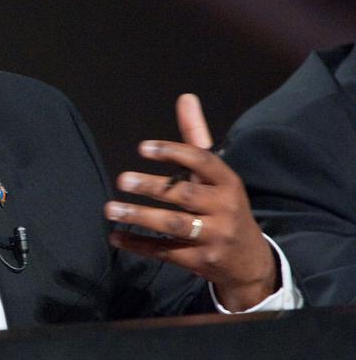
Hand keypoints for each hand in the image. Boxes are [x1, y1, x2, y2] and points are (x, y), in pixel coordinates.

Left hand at [104, 93, 277, 310]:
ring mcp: (213, 237)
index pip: (202, 161)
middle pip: (184, 195)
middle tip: (122, 179)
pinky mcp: (200, 261)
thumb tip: (185, 98)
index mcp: (228, 182)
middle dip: (152, 187)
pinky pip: (164, 252)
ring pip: (172, 225)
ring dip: (139, 217)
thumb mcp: (218, 175)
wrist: (249, 261)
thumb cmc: (226, 207)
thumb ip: (197, 138)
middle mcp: (224, 208)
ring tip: (110, 209)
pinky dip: (138, 245)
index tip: (142, 148)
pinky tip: (116, 236)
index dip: (173, 152)